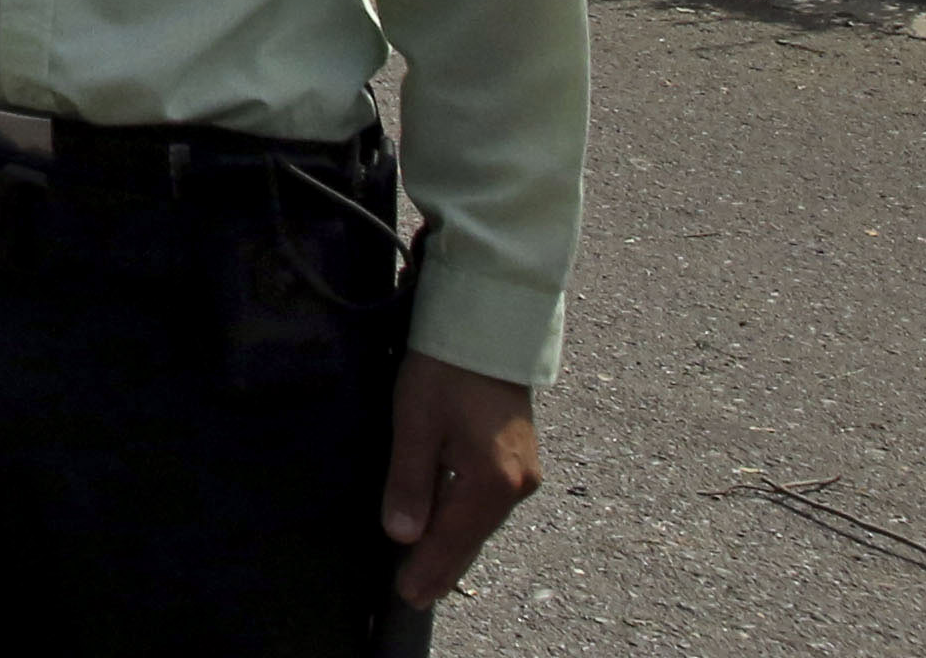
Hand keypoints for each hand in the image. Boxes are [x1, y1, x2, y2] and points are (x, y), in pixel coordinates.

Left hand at [383, 353, 538, 602]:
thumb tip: (402, 535)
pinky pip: (488, 501)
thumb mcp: (415, 423)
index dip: (429, 569)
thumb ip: (409, 482)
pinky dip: (466, 519)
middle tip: (416, 597)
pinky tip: (449, 529)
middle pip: (472, 536)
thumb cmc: (446, 370)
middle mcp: (517, 485)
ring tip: (428, 572)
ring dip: (454, 545)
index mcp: (493, 481)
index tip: (409, 597)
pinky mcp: (519, 458)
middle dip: (442, 566)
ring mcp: (524, 472)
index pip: (454, 539)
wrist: (487, 329)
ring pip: (481, 520)